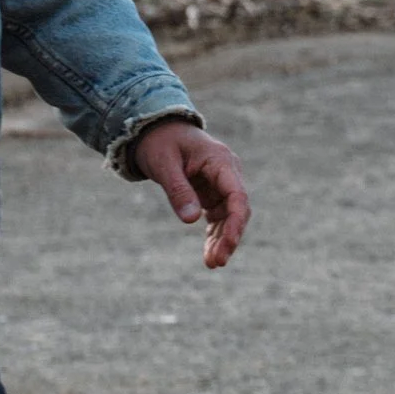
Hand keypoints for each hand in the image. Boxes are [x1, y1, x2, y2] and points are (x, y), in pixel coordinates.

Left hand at [132, 120, 250, 269]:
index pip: (237, 196)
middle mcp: (227, 173)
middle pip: (237, 209)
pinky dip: (214, 234)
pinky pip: (218, 216)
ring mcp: (221, 182)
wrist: (156, 129)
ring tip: (212, 263)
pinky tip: (209, 253)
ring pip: (229, 216)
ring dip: (223, 238)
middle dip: (230, 236)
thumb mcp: (164, 165)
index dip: (236, 222)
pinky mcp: (211, 191)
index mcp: (221, 162)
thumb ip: (178, 191)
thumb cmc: (160, 143)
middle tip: (216, 262)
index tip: (229, 244)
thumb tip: (191, 221)